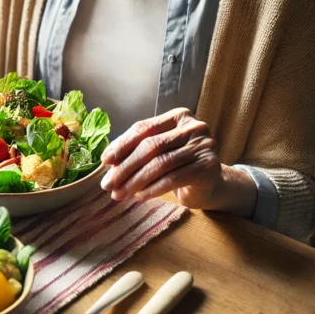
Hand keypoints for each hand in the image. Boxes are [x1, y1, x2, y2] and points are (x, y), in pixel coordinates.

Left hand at [99, 108, 255, 214]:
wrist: (209, 185)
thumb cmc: (178, 165)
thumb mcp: (158, 151)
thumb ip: (137, 149)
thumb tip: (108, 160)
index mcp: (179, 116)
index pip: (144, 128)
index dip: (122, 145)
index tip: (105, 161)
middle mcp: (194, 127)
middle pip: (151, 146)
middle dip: (125, 167)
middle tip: (108, 184)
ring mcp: (204, 146)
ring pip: (160, 164)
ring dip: (135, 181)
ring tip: (119, 194)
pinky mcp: (208, 167)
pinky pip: (173, 179)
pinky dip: (152, 189)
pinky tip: (139, 196)